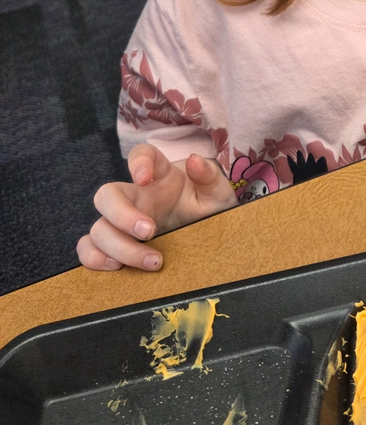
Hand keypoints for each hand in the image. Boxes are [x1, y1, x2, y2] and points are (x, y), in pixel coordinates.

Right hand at [76, 144, 235, 271]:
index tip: (144, 177)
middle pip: (107, 195)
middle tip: (150, 232)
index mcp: (160, 176)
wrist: (208, 237)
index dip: (137, 162)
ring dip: (117, 247)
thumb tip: (195, 161)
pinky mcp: (115, 245)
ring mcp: (121, 222)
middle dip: (123, 215)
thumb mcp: (218, 192)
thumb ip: (209, 176)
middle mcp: (136, 197)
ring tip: (149, 262)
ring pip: (98, 228)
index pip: (142, 155)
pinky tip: (118, 269)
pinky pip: (89, 249)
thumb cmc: (209, 207)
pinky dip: (95, 259)